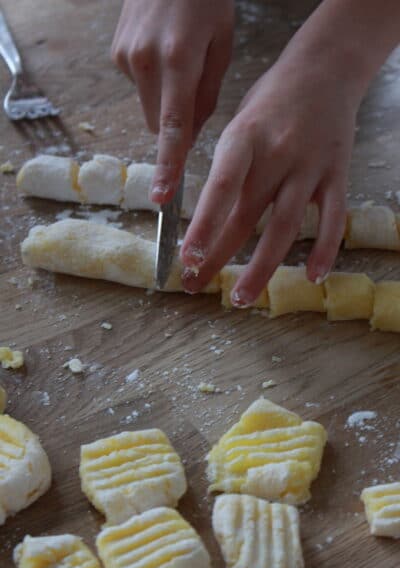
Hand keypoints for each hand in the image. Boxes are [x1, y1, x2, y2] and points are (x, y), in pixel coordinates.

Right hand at [111, 0, 233, 203]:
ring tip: (179, 63)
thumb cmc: (206, 0)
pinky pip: (139, 88)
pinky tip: (163, 54)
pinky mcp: (116, 54)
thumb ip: (207, 96)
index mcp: (179, 59)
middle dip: (176, 124)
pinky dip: (153, 82)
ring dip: (164, 102)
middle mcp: (145, 60)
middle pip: (158, 124)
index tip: (162, 195)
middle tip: (195, 92)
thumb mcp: (222, 44)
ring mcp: (126, 57)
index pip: (173, 127)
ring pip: (148, 108)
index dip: (169, 165)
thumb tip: (190, 136)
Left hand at [180, 45, 360, 305]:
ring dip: (262, 267)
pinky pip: (331, 219)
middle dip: (218, 256)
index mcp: (244, 138)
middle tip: (196, 286)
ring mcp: (309, 167)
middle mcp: (276, 155)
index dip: (204, 226)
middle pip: (246, 217)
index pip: (220, 188)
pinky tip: (312, 277)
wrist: (324, 70)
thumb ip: (226, 170)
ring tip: (242, 297)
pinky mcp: (336, 175)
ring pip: (285, 227)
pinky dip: (323, 249)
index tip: (187, 258)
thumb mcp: (237, 123)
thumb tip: (205, 219)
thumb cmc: (270, 100)